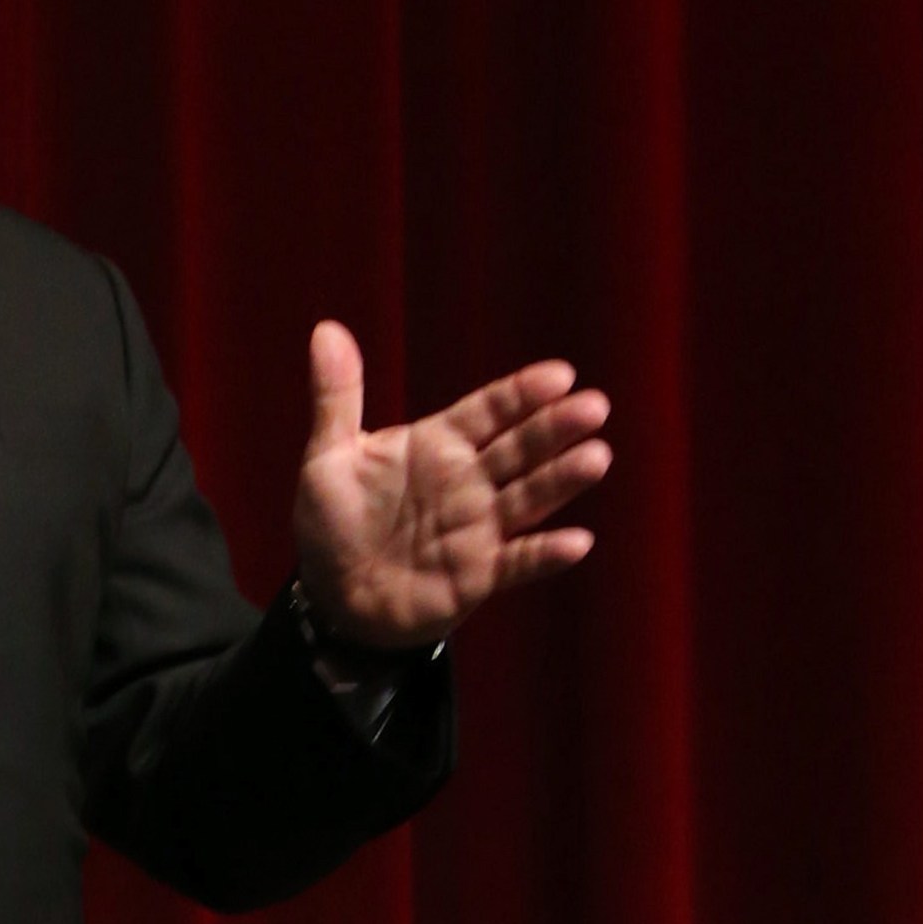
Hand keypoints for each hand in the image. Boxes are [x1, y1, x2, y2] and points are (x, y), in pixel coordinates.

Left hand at [291, 320, 612, 648]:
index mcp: (437, 444)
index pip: (488, 411)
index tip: (560, 374)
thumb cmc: (333, 521)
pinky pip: (519, 561)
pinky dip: (546, 554)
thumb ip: (336, 396)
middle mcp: (468, 481)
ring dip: (561, 480)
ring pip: (529, 498)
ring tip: (596, 458)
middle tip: (593, 406)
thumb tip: (326, 328)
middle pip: (518, 448)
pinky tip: (577, 542)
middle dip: (554, 428)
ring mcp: (479, 527)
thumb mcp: (329, 456)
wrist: (332, 595)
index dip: (521, 394)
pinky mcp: (480, 573)